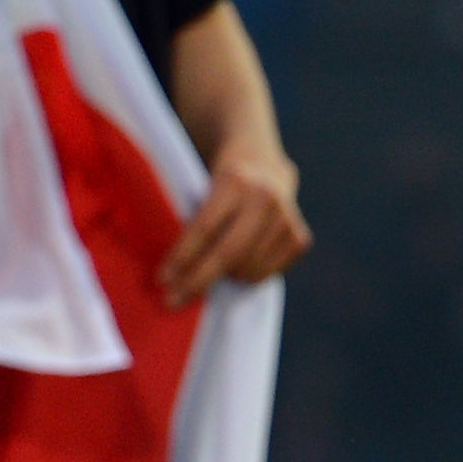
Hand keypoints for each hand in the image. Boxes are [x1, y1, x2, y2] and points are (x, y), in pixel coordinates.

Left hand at [157, 141, 311, 306]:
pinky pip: (266, 274)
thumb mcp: (203, 183)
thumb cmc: (219, 181)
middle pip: (227, 253)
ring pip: (247, 269)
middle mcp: (266, 198)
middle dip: (196, 281)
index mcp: (235, 179)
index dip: (182, 257)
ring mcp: (286, 218)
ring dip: (224, 278)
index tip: (162, 280)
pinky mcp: (300, 237)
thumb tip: (172, 271)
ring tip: (210, 269)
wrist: (263, 161)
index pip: (205, 227)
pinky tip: (238, 261)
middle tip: (171, 300)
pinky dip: (247, 275)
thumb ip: (192, 218)